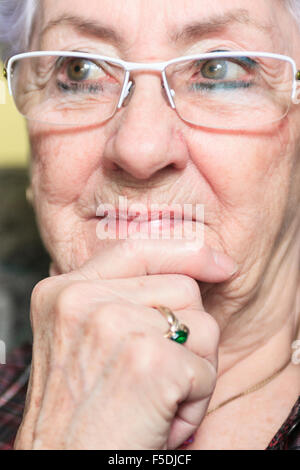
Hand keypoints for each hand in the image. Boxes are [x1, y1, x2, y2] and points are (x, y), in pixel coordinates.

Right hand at [14, 240, 235, 449]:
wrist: (64, 468)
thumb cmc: (80, 414)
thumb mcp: (81, 339)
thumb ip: (117, 299)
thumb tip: (185, 269)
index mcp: (63, 291)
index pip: (138, 247)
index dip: (186, 252)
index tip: (220, 265)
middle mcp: (82, 299)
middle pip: (182, 287)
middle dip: (189, 333)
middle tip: (158, 374)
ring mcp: (113, 325)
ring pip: (202, 325)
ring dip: (194, 368)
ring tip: (156, 399)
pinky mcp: (147, 360)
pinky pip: (205, 369)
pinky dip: (194, 402)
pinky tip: (160, 419)